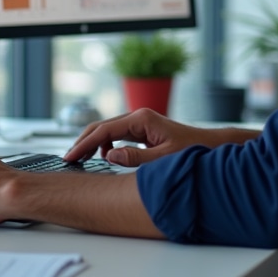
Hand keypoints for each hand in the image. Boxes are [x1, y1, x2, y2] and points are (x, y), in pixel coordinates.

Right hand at [64, 109, 218, 167]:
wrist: (209, 145)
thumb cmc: (191, 150)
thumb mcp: (163, 158)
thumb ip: (136, 158)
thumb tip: (110, 156)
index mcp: (141, 119)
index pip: (104, 131)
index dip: (85, 145)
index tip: (70, 157)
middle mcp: (138, 117)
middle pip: (101, 127)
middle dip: (83, 142)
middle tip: (68, 159)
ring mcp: (139, 122)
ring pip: (107, 131)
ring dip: (92, 143)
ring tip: (80, 159)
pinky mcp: (141, 130)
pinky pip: (116, 135)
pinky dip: (105, 145)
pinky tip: (103, 157)